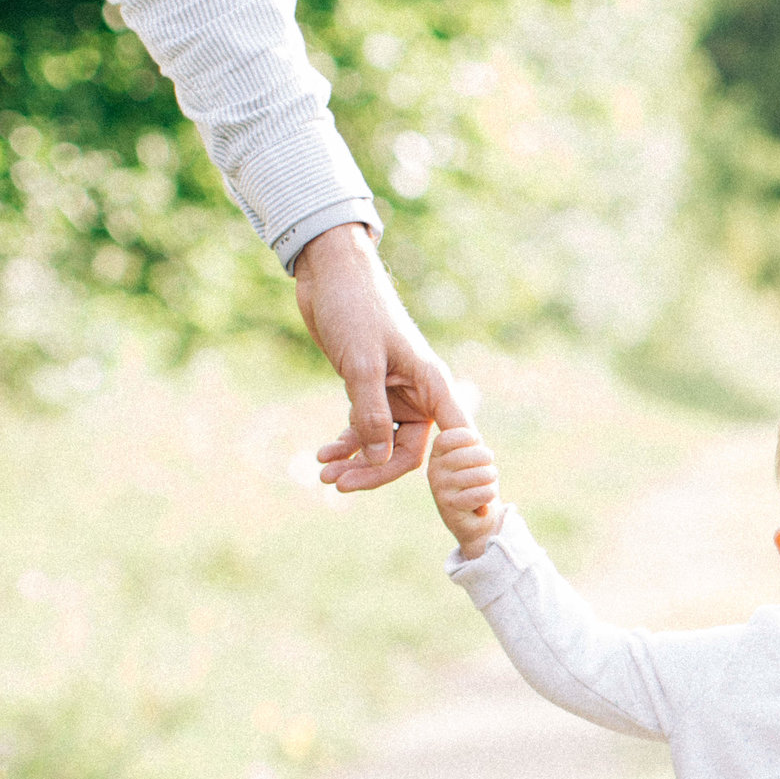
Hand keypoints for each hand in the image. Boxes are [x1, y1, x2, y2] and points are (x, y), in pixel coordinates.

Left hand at [294, 224, 467, 491]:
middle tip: (338, 485)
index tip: (455, 504)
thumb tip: (377, 459)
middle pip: (407, 451)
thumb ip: (371, 414)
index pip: (453, 441)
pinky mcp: (369, 389)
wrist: (330, 274)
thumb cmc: (355, 309)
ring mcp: (393, 393)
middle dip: (374, 470)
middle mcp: (418, 394)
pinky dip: (345, 443)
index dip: (454, 473)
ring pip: (382, 443)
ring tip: (324, 474)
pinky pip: (364, 428)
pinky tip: (323, 454)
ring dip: (355, 460)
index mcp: (432, 386)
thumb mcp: (362, 363)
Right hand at [428, 426, 500, 557]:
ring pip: (482, 475)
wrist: (477, 521)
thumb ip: (470, 437)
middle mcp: (434, 469)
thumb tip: (461, 411)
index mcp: (439, 454)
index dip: (469, 438)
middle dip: (488, 463)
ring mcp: (440, 488)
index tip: (476, 445)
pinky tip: (481, 504)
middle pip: (474, 454)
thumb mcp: (474, 455)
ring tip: (482, 488)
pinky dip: (488, 497)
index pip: (451, 436)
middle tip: (484, 473)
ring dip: (490, 482)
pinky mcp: (449, 506)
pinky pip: (482, 494)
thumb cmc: (478, 483)